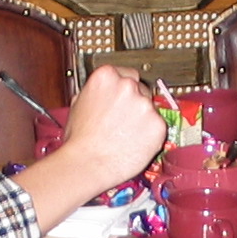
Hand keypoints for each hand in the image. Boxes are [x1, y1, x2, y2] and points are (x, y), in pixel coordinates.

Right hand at [58, 65, 166, 192]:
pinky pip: (158, 127)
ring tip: (125, 135)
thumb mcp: (78, 104)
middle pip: (141, 89)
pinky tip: (134, 143)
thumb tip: (102, 93)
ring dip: (143, 120)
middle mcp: (128, 86)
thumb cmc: (80, 140)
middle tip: (124, 121)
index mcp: (107, 76)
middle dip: (135, 104)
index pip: (128, 74)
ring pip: (151, 109)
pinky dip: (151, 135)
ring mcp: (145, 104)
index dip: (126, 90)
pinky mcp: (158, 124)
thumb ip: (96, 92)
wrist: (87, 164)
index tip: (124, 99)